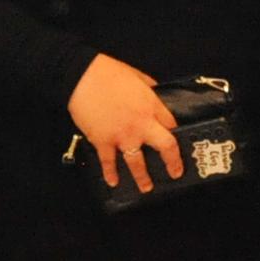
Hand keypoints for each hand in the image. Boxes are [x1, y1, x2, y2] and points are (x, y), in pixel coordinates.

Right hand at [66, 55, 179, 193]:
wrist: (82, 77)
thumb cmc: (109, 73)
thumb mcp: (138, 76)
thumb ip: (149, 88)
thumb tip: (155, 92)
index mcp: (151, 106)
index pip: (171, 125)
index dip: (175, 135)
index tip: (176, 143)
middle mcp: (141, 125)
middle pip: (165, 147)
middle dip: (172, 162)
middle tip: (174, 173)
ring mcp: (122, 136)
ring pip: (137, 163)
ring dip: (142, 177)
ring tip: (146, 188)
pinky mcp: (103, 142)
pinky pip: (109, 162)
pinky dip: (110, 173)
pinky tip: (113, 182)